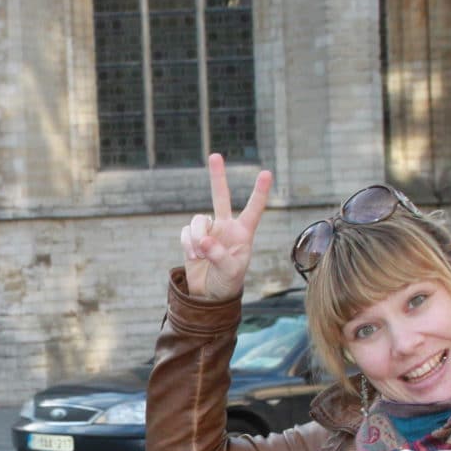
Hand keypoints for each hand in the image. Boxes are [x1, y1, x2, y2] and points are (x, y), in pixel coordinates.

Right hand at [180, 154, 271, 301]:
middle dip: (217, 177)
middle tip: (215, 155)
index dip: (259, 192)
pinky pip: (185, 232)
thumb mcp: (229, 272)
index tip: (266, 173)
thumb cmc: (227, 283)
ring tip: (200, 253)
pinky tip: (194, 256)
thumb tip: (202, 240)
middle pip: (220, 197)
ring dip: (196, 236)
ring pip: (198, 220)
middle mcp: (226, 227)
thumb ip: (218, 254)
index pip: (253, 209)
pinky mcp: (191, 238)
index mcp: (243, 233)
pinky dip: (187, 244)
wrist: (209, 295)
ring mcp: (208, 231)